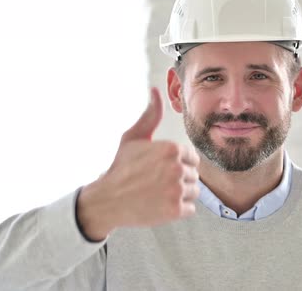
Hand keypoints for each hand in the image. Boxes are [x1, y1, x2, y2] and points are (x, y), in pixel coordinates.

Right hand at [77, 87, 199, 240]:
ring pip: (194, 192)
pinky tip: (161, 204)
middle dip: (179, 179)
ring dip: (180, 194)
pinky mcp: (175, 210)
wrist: (107, 200)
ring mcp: (176, 190)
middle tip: (157, 183)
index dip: (178, 164)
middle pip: (194, 175)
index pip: (192, 157)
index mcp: (171, 149)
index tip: (161, 169)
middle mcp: (176, 168)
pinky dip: (178, 210)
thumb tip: (155, 91)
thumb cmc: (120, 168)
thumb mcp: (133, 137)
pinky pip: (190, 209)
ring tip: (159, 193)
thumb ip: (150, 116)